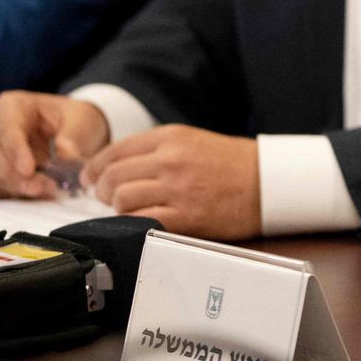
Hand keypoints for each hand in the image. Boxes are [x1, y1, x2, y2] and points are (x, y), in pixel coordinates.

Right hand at [0, 92, 110, 198]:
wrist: (73, 129)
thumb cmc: (74, 118)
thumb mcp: (82, 120)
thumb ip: (72, 137)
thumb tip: (64, 155)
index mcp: (12, 105)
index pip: (7, 129)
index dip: (15, 151)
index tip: (28, 171)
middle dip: (15, 175)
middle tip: (42, 188)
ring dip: (17, 187)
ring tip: (47, 192)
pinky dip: (16, 193)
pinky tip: (38, 195)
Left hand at [83, 125, 261, 240]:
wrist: (270, 182)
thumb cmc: (235, 163)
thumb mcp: (194, 141)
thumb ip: (158, 149)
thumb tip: (120, 166)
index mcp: (172, 137)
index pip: (115, 150)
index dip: (95, 166)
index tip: (90, 177)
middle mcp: (171, 160)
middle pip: (112, 175)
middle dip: (101, 188)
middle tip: (104, 196)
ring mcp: (177, 189)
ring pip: (121, 198)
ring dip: (116, 207)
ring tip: (125, 209)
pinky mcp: (186, 216)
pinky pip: (141, 220)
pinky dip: (132, 222)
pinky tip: (139, 221)